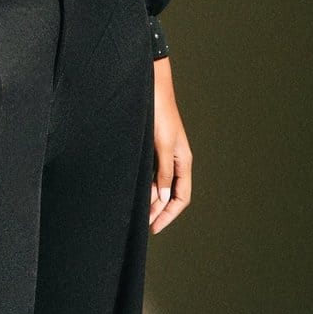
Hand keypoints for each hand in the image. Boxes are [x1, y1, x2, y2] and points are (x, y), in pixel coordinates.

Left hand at [148, 56, 191, 232]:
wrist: (148, 86)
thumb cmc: (158, 112)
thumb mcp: (162, 144)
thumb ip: (163, 171)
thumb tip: (162, 197)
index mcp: (182, 161)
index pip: (181, 197)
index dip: (169, 214)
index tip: (153, 227)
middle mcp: (174, 159)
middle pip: (168, 193)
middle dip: (156, 210)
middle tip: (139, 224)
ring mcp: (162, 153)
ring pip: (157, 183)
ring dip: (148, 197)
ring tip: (133, 211)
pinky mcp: (150, 146)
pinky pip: (148, 172)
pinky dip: (142, 183)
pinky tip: (130, 188)